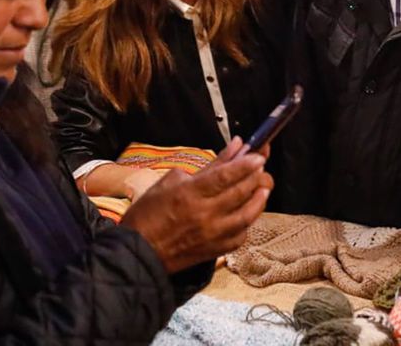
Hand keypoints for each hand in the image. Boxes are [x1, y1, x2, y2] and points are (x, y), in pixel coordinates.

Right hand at [120, 137, 272, 272]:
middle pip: (241, 192)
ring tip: (262, 186)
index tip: (258, 155)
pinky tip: (248, 211)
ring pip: (248, 214)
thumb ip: (208, 166)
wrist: (137, 253)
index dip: (245, 164)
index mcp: (190, 195)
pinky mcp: (216, 250)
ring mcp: (213, 235)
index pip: (225, 176)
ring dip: (259, 198)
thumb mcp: (171, 182)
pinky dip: (248, 221)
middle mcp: (204, 215)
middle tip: (260, 166)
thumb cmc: (149, 215)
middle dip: (256, 176)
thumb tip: (235, 147)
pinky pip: (241, 235)